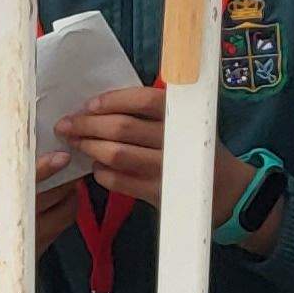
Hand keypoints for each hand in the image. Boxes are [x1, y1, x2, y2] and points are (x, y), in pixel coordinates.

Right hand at [0, 141, 74, 279]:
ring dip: (68, 194)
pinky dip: (65, 211)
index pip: (12, 181)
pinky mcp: (23, 253)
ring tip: (71, 179)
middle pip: (41, 198)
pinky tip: (64, 199)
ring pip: (55, 215)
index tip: (61, 157)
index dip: (41, 169)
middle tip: (73, 163)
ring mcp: (12, 241)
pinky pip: (57, 230)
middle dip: (62, 180)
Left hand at [54, 87, 268, 224]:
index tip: (88, 105)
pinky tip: (96, 169)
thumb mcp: (183, 122)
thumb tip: (98, 107)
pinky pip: (120, 181)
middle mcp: (175, 139)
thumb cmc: (193, 148)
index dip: (112, 100)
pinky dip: (102, 174)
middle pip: (122, 128)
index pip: (143, 99)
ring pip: (117, 154)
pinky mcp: (160, 193)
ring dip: (90, 148)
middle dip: (87, 125)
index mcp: (182, 115)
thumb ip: (150, 114)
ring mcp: (167, 168)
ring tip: (76, 144)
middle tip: (65, 125)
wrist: (227, 190)